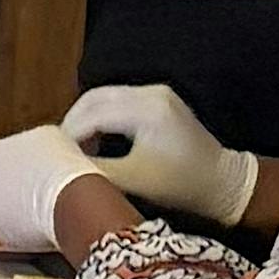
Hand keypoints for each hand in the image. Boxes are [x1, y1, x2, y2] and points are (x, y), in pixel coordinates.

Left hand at [0, 123, 97, 250]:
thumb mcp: (43, 136)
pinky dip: (20, 229)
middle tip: (27, 183)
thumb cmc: (56, 165)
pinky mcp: (1, 242)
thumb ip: (25, 142)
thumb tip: (35, 147)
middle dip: (0, 188)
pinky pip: (7, 234)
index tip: (14, 162)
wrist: (71, 200)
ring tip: (37, 202)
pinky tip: (40, 220)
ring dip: (9, 210)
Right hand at [63, 82, 260, 225]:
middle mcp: (151, 93)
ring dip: (85, 120)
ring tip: (76, 149)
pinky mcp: (159, 100)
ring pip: (104, 97)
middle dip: (72, 124)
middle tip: (59, 153)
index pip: (92, 114)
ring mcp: (156, 93)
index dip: (68, 136)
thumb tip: (63, 167)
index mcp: (146, 110)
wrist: (224, 183)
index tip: (54, 159)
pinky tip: (96, 140)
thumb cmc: (182, 186)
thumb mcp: (135, 182)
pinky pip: (118, 101)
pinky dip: (101, 117)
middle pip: (93, 98)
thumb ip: (96, 170)